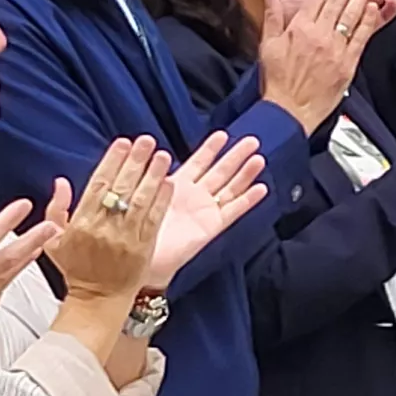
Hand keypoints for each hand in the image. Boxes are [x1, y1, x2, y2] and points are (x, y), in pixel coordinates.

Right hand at [43, 139, 167, 299]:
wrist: (98, 300)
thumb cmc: (76, 269)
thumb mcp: (54, 240)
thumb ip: (56, 208)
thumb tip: (61, 181)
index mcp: (82, 223)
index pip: (98, 185)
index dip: (112, 161)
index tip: (122, 143)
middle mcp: (105, 228)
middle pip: (122, 188)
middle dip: (135, 162)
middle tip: (146, 141)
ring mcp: (127, 238)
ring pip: (141, 201)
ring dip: (153, 176)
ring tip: (162, 156)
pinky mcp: (145, 247)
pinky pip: (154, 219)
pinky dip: (162, 200)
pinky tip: (169, 183)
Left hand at [144, 133, 269, 289]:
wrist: (140, 261)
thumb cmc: (135, 230)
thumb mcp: (138, 195)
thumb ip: (145, 175)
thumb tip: (141, 152)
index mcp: (176, 186)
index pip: (198, 162)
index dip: (210, 149)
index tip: (222, 134)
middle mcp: (195, 197)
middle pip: (221, 171)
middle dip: (236, 156)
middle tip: (252, 140)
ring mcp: (205, 211)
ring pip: (231, 188)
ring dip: (246, 173)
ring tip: (259, 158)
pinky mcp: (212, 227)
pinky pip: (233, 211)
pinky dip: (248, 200)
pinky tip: (261, 188)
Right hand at [256, 0, 395, 128]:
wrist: (290, 112)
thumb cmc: (278, 82)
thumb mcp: (267, 47)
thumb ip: (272, 18)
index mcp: (298, 29)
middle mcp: (318, 35)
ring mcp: (335, 49)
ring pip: (352, 14)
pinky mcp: (348, 63)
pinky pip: (361, 37)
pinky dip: (369, 20)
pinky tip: (377, 5)